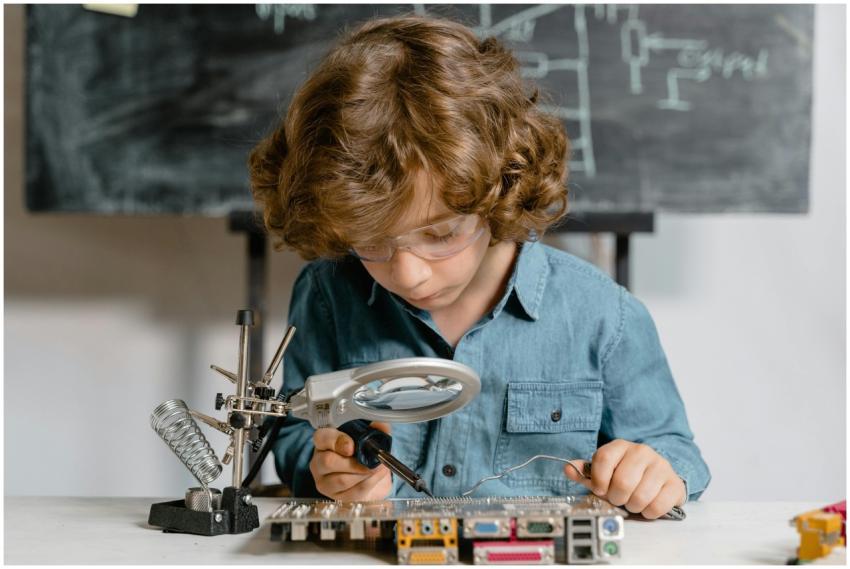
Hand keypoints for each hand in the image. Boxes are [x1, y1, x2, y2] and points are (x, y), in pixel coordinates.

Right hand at [310, 421, 392, 500]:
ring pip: (341, 480)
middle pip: (328, 462)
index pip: (322, 438)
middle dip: (354, 462)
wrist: (369, 476)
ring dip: (364, 473)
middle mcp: (318, 462)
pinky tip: (377, 475)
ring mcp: (325, 482)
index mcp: (323, 442)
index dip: (337, 441)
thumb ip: (374, 429)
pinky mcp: (336, 497)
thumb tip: (381, 426)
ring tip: (378, 467)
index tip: (352, 446)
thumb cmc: (362, 453)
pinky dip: (369, 483)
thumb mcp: (368, 437)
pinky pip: (353, 492)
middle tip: (370, 460)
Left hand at [563, 439, 685, 519]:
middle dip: (616, 497)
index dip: (598, 480)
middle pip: (622, 481)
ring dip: (633, 506)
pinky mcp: (675, 483)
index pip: (603, 458)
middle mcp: (642, 452)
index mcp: (620, 446)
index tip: (599, 490)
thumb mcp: (604, 471)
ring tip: (633, 501)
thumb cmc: (627, 475)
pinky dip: (649, 512)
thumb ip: (585, 472)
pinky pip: (658, 506)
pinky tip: (647, 506)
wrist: (658, 476)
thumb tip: (568, 469)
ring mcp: (661, 466)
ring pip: (640, 496)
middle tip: (618, 498)